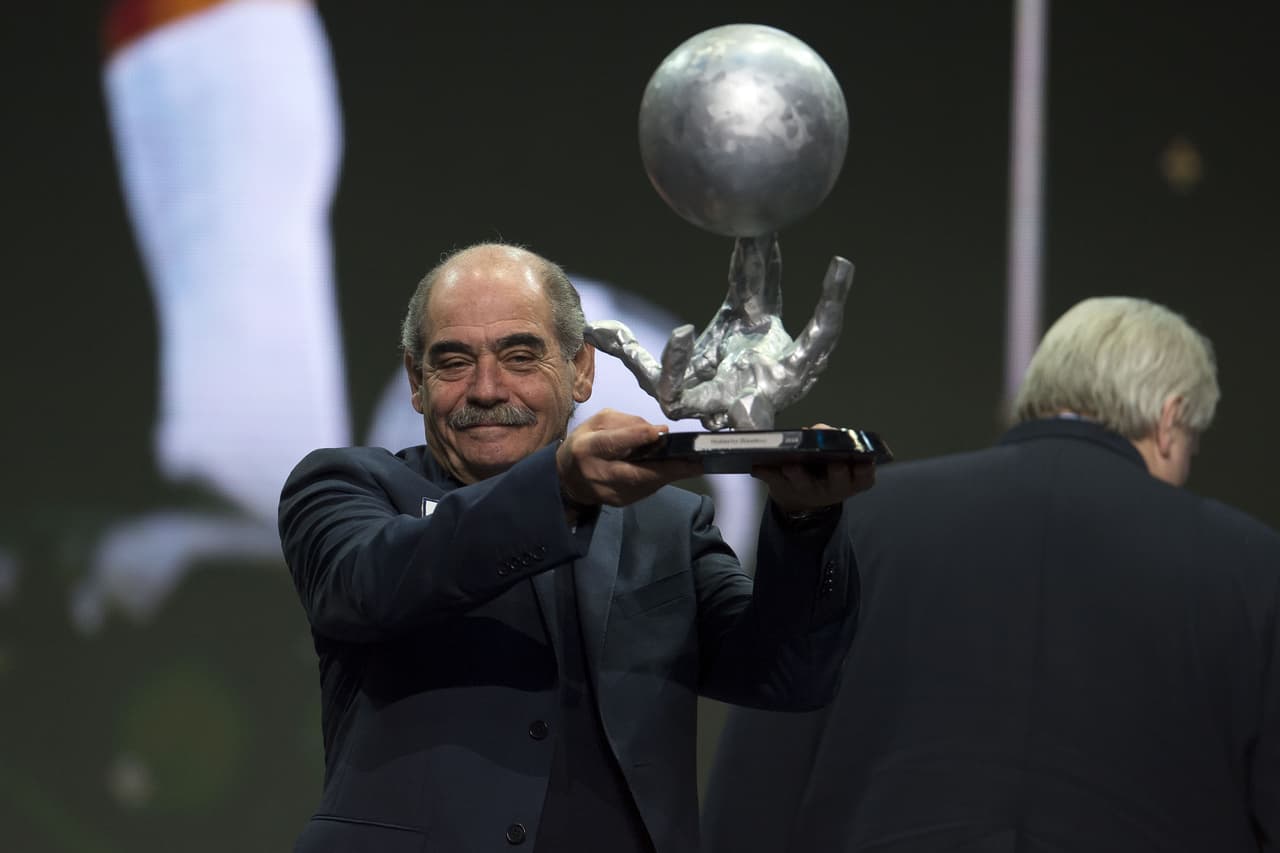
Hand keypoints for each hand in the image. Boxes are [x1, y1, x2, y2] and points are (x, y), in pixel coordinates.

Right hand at [556, 409, 702, 509]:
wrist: (568, 478)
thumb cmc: (585, 444)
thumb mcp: (597, 423)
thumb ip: (625, 423)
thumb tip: (657, 430)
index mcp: (588, 448)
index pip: (612, 444)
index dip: (636, 438)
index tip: (661, 433)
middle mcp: (598, 473)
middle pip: (634, 473)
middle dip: (667, 468)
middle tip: (695, 462)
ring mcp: (609, 492)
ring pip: (645, 485)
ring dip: (671, 475)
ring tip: (694, 465)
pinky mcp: (620, 502)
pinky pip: (645, 490)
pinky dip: (662, 480)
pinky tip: (677, 471)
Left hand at [750, 423, 875, 513]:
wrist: (803, 499)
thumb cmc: (827, 469)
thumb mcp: (839, 457)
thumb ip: (832, 439)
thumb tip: (818, 430)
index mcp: (852, 479)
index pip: (864, 477)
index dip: (865, 471)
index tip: (864, 462)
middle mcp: (833, 487)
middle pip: (836, 481)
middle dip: (835, 472)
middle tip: (834, 462)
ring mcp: (808, 490)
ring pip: (803, 483)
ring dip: (796, 474)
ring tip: (790, 464)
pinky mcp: (784, 489)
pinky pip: (773, 482)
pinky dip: (765, 473)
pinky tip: (757, 467)